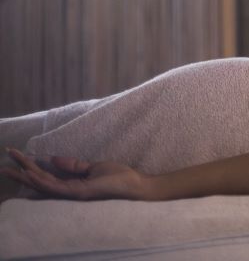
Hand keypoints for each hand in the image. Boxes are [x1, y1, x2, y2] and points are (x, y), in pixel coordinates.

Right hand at [2, 148, 151, 200]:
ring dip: (25, 176)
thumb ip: (73, 165)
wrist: (135, 184)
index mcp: (71, 184)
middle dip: (21, 171)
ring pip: (43, 184)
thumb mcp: (94, 166)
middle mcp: (68, 190)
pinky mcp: (79, 193)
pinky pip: (56, 187)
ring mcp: (72, 193)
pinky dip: (41, 182)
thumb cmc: (119, 177)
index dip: (30, 166)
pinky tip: (30, 175)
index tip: (16, 155)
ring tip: (10, 168)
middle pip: (39, 180)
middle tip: (4, 162)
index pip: (45, 175)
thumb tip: (52, 158)